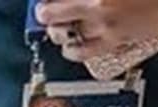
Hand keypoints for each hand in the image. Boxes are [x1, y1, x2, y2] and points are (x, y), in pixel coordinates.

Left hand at [34, 0, 157, 61]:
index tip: (47, 0)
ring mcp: (102, 23)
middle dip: (46, 9)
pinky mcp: (112, 41)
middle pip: (49, 11)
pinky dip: (70, 48)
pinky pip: (80, 51)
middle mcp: (96, 2)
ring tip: (57, 24)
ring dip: (55, 27)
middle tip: (46, 7)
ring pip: (59, 32)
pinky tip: (70, 44)